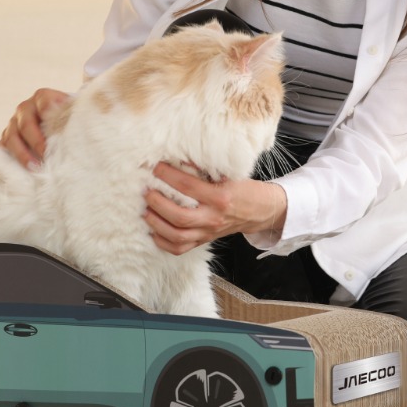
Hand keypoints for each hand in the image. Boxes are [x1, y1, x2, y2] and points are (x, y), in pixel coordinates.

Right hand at [0, 88, 69, 168]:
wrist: (60, 124)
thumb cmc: (69, 119)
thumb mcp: (75, 113)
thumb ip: (77, 114)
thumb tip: (86, 123)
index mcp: (43, 97)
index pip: (45, 102)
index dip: (50, 115)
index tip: (57, 131)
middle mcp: (25, 108)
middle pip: (25, 124)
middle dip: (36, 142)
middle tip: (45, 157)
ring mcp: (13, 123)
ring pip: (10, 137)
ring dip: (22, 154)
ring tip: (34, 167)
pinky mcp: (7, 138)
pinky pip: (2, 148)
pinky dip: (9, 159)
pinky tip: (20, 170)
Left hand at [144, 162, 288, 254]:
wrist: (260, 211)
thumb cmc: (244, 189)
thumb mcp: (230, 174)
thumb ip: (206, 168)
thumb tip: (180, 158)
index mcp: (221, 197)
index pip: (188, 187)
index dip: (169, 176)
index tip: (157, 168)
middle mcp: (213, 218)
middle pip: (180, 216)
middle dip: (158, 203)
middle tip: (147, 191)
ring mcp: (208, 232)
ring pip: (177, 236)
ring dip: (157, 224)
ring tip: (146, 211)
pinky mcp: (205, 240)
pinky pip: (180, 248)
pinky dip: (163, 242)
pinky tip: (153, 231)